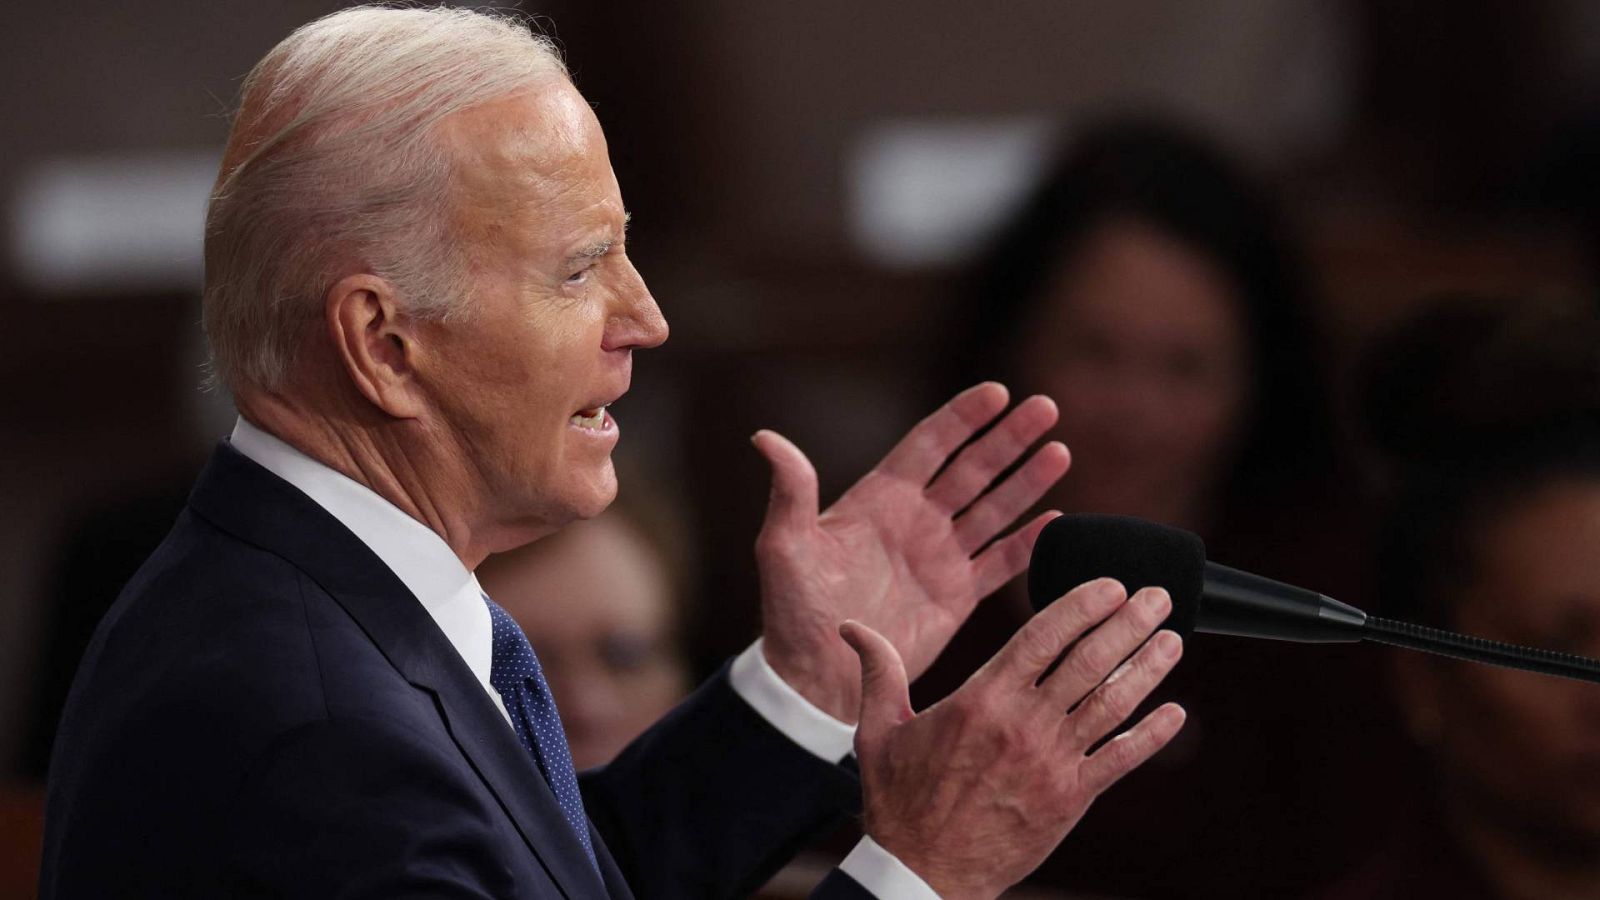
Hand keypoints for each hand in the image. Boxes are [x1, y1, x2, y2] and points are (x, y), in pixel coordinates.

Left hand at [752, 383, 1069, 721]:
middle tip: (1046, 408)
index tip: (998, 392)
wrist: (817, 678)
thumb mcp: (784, 546)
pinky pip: (1001, 562)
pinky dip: (1028, 542)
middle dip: (1009, 439)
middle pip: (972, 468)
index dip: (963, 418)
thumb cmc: (792, 610)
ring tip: (1059, 451)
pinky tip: (1056, 520)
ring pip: (993, 507)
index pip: (930, 444)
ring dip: (1026, 481)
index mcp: (879, 499)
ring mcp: (939, 557)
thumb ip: (790, 492)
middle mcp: (915, 521)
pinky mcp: (956, 596)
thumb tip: (765, 437)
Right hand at [841, 579, 1185, 899]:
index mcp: (981, 699)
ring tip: (1172, 639)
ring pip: (1111, 703)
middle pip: (1088, 661)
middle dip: (1128, 624)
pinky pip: (1120, 759)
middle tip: (1157, 598)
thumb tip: (850, 627)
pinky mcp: (1070, 798)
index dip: (1082, 605)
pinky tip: (1175, 712)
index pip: (1042, 636)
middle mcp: (1023, 724)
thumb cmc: (899, 800)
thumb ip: (878, 670)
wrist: (923, 872)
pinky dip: (1151, 735)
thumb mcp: (878, 729)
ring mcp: (1052, 762)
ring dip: (1147, 667)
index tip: (1111, 585)